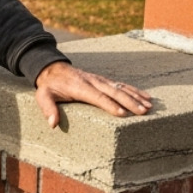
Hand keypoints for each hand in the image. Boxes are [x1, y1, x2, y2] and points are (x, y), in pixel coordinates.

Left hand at [33, 62, 152, 129]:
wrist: (53, 68)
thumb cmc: (50, 86)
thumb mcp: (43, 96)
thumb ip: (48, 109)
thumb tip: (53, 124)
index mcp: (80, 87)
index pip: (97, 97)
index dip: (110, 105)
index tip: (122, 114)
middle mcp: (93, 82)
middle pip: (114, 92)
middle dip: (130, 102)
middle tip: (143, 112)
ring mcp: (100, 80)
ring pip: (121, 87)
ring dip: (136, 96)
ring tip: (149, 106)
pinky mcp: (104, 80)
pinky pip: (122, 85)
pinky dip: (135, 90)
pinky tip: (146, 97)